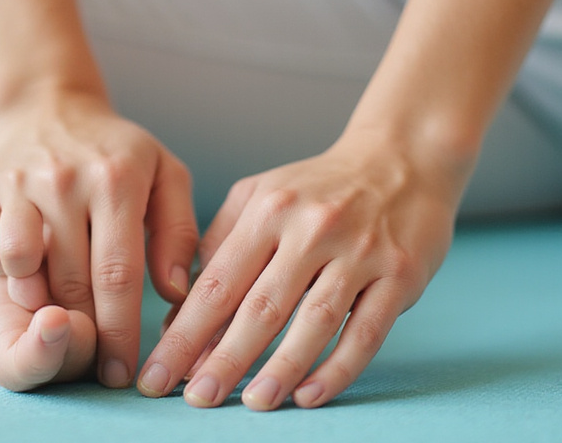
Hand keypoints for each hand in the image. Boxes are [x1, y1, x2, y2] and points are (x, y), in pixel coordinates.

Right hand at [0, 89, 197, 389]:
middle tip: (99, 365)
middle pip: (71, 282)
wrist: (49, 107)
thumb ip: (179, 233)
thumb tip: (176, 293)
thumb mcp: (166, 176)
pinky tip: (30, 276)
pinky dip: (6, 277)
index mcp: (118, 177)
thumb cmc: (118, 153)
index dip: (121, 332)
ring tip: (62, 318)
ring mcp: (18, 181)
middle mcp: (65, 178)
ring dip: (41, 306)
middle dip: (87, 333)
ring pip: (22, 270)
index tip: (125, 373)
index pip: (119, 273)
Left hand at [136, 130, 466, 408]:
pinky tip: (310, 394)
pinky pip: (366, 331)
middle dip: (223, 358)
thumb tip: (179, 316)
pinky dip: (338, 367)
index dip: (185, 333)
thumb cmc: (318, 187)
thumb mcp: (260, 195)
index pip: (217, 282)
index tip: (158, 373)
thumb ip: (218, 247)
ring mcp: (360, 252)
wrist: (402, 157)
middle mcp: (312, 229)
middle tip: (196, 399)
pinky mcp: (400, 273)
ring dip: (281, 368)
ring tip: (253, 403)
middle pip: (261, 306)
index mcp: (268, 209)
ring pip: (314, 321)